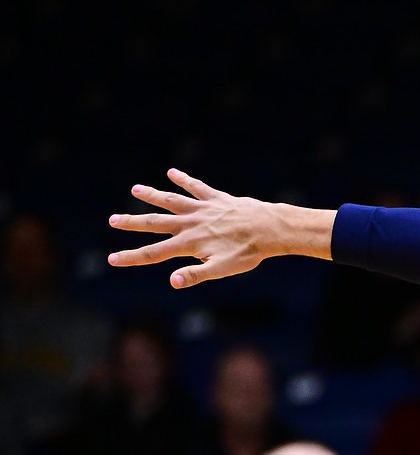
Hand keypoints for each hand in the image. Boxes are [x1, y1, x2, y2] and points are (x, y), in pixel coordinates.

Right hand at [107, 169, 316, 288]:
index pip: (154, 253)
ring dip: (153, 195)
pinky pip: (197, 187)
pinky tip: (172, 172)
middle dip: (132, 222)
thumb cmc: (248, 252)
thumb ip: (196, 275)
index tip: (111, 259)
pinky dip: (184, 179)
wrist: (272, 229)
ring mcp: (203, 209)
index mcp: (189, 243)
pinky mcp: (217, 199)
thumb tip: (172, 281)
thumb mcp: (222, 269)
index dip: (132, 257)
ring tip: (135, 189)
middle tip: (112, 220)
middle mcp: (191, 223)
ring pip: (171, 200)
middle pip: (155, 223)